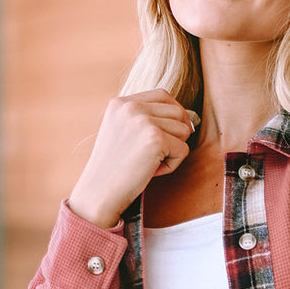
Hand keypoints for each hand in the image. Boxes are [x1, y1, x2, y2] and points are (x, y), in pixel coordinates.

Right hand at [68, 90, 199, 227]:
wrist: (99, 193)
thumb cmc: (114, 169)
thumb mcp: (123, 133)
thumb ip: (147, 119)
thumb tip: (190, 119)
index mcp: (120, 103)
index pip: (163, 95)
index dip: (174, 113)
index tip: (170, 135)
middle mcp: (131, 107)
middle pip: (178, 112)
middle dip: (175, 136)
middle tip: (157, 156)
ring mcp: (143, 121)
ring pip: (184, 130)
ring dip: (173, 151)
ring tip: (150, 163)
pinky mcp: (155, 138)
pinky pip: (183, 150)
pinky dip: (172, 165)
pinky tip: (152, 171)